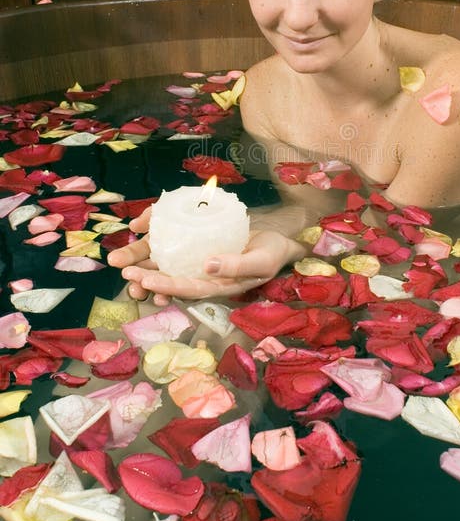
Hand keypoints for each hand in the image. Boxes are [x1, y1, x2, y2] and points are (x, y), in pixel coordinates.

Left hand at [108, 220, 302, 306]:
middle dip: (144, 277)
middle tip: (123, 271)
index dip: (165, 286)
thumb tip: (208, 266)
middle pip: (169, 279)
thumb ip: (237, 266)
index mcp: (217, 285)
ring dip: (143, 264)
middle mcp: (202, 276)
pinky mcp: (196, 246)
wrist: (278, 242)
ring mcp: (197, 261)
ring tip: (121, 261)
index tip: (145, 281)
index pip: (187, 288)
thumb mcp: (261, 261)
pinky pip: (172, 246)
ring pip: (165, 265)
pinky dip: (156, 240)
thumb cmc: (272, 254)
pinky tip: (141, 232)